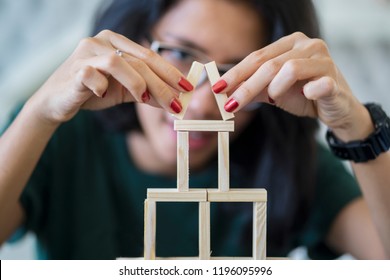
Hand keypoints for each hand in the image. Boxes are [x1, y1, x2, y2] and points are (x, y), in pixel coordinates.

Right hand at [31, 30, 192, 123]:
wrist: (58, 101)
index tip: (187, 88)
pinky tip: (103, 95)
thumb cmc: (92, 92)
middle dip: (161, 84)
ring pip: (119, 62)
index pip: (150, 56)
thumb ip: (147, 93)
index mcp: (116, 42)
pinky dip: (102, 87)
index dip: (170, 72)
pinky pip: (93, 75)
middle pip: (140, 61)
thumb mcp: (125, 92)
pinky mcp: (74, 69)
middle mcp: (102, 42)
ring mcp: (86, 53)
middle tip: (176, 104)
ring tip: (143, 99)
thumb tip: (175, 101)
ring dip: (136, 83)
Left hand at [216, 32, 368, 138]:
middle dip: (245, 86)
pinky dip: (308, 92)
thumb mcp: (274, 91)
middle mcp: (308, 45)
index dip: (236, 73)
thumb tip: (225, 92)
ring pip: (289, 69)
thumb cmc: (305, 96)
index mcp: (291, 43)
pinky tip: (306, 96)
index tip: (217, 88)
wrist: (337, 110)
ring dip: (274, 88)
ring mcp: (324, 60)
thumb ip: (253, 88)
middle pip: (269, 64)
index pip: (257, 56)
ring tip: (274, 99)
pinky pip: (318, 84)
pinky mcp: (335, 79)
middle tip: (229, 105)